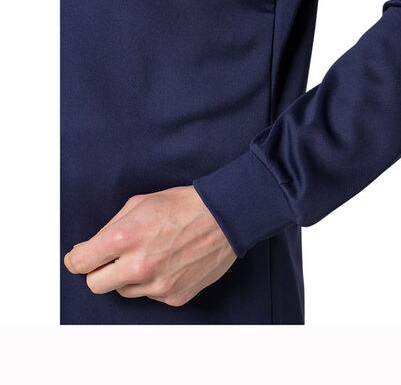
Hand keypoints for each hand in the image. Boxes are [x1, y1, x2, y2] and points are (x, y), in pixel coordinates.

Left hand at [64, 185, 236, 305]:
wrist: (224, 217)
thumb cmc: (184, 205)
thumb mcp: (140, 203)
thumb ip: (110, 227)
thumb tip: (90, 248)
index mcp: (125, 238)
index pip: (81, 262)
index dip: (77, 258)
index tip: (81, 257)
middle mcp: (139, 266)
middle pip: (96, 284)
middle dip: (99, 270)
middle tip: (113, 258)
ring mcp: (158, 285)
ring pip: (124, 291)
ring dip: (128, 276)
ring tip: (150, 255)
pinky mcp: (175, 296)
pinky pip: (150, 295)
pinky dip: (153, 283)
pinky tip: (168, 263)